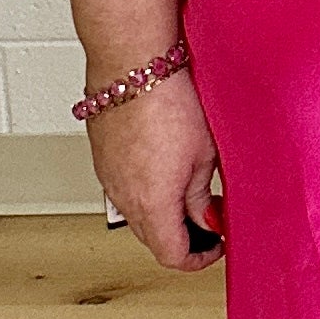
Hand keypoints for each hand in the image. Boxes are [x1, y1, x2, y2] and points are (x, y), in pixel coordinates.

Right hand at [90, 72, 225, 272]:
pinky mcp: (101, 156)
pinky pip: (123, 188)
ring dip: (162, 212)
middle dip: (183, 236)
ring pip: (136, 213)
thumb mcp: (205, 155)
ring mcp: (107, 176)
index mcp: (152, 205)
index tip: (217, 243)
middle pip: (153, 238)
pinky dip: (144, 190)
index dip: (199, 257)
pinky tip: (164, 165)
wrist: (132, 61)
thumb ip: (202, 196)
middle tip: (210, 215)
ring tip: (190, 187)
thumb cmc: (170, 100)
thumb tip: (206, 218)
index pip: (173, 255)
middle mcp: (123, 197)